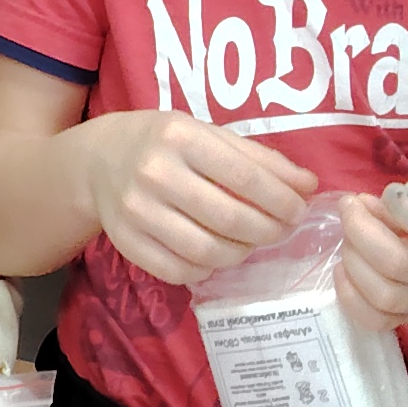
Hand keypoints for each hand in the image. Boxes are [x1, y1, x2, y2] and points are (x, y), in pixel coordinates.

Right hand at [70, 110, 311, 286]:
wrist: (99, 159)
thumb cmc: (166, 143)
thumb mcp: (208, 135)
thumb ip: (259, 159)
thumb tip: (308, 186)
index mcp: (180, 137)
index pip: (244, 176)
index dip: (281, 199)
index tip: (299, 210)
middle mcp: (155, 172)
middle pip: (229, 218)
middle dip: (268, 230)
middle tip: (282, 231)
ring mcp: (136, 211)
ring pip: (206, 250)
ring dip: (241, 253)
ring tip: (250, 242)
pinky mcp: (125, 242)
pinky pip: (179, 271)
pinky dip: (207, 269)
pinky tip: (215, 254)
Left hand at [336, 175, 407, 329]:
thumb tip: (365, 206)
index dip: (405, 209)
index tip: (391, 193)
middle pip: (398, 264)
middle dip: (360, 230)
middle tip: (351, 209)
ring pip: (383, 295)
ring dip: (353, 260)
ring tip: (349, 239)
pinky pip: (373, 320)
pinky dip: (349, 295)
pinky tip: (345, 270)